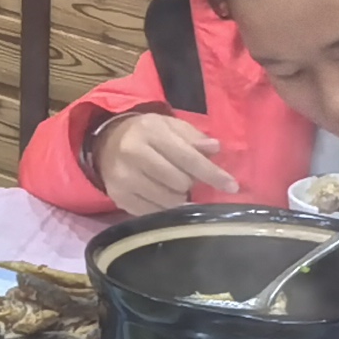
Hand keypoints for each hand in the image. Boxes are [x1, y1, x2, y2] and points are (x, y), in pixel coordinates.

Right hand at [90, 108, 235, 214]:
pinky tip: (162, 196)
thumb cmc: (147, 133)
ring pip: (167, 201)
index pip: (188, 158)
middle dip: (191, 184)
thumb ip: (194, 137)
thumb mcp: (170, 126)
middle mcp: (133, 154)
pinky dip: (164, 208)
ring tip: (174, 187)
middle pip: (179, 182)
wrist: (106, 143)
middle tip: (188, 179)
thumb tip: (215, 149)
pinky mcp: (118, 197)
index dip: (212, 174)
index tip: (232, 186)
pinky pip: (152, 212)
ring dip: (179, 198)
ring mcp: (123, 178)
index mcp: (150, 132)